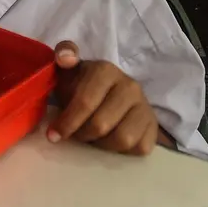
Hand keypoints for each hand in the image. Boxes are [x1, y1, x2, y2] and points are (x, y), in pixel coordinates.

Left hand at [47, 41, 164, 155]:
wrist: (108, 93)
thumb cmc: (82, 86)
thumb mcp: (68, 70)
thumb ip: (63, 55)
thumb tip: (64, 57)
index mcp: (105, 71)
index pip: (85, 102)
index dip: (67, 122)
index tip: (53, 135)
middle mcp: (130, 86)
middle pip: (101, 125)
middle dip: (82, 135)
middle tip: (74, 135)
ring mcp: (145, 106)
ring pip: (122, 139)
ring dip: (102, 145)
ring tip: (93, 138)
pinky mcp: (154, 125)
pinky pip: (139, 148)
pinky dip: (123, 151)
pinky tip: (111, 141)